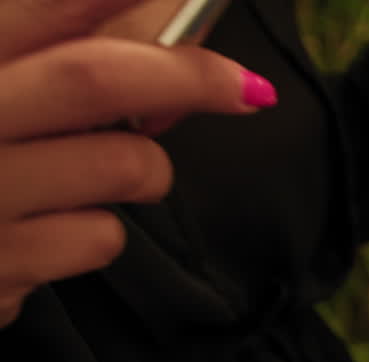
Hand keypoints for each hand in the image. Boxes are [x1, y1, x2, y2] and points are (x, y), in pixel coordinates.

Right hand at [0, 0, 276, 327]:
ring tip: (117, 167)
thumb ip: (32, 46)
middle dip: (185, 75)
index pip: (44, 5)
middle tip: (244, 87)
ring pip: (119, 168)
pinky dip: (99, 230)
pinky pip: (95, 240)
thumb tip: (137, 25)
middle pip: (94, 79)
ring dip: (145, 166)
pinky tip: (50, 226)